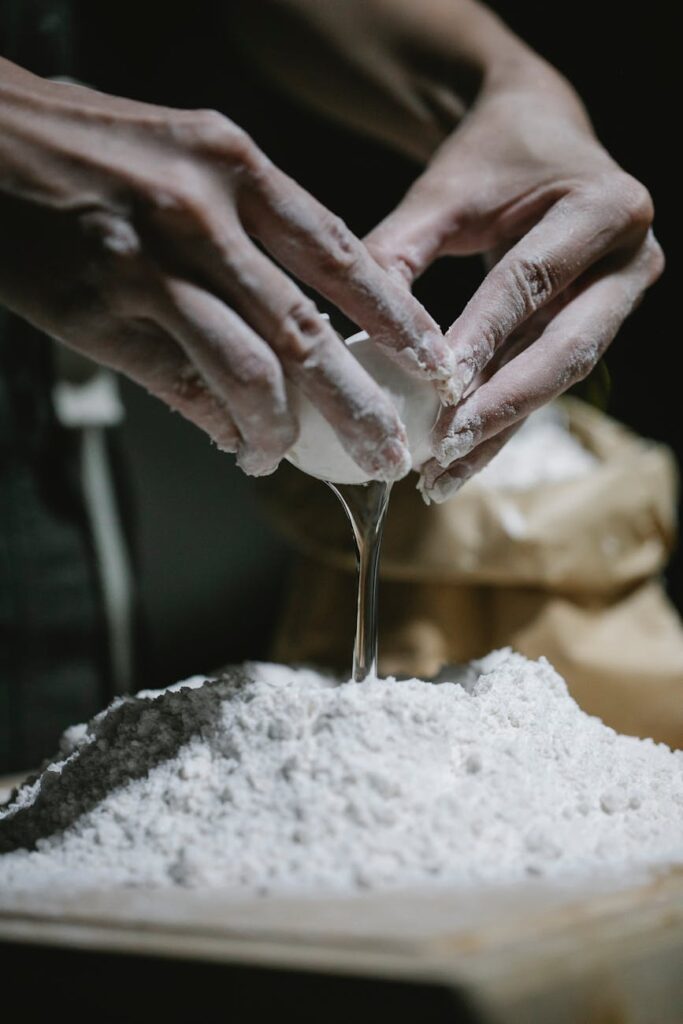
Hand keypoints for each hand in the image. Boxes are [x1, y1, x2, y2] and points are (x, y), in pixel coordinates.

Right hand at [0, 59, 450, 478]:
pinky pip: (184, 384)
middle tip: (390, 451)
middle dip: (360, 402)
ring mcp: (153, 261)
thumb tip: (292, 331)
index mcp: (234, 166)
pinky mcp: (104, 307)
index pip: (340, 253)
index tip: (433, 363)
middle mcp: (204, 212)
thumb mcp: (179, 159)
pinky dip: (219, 424)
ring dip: (283, 429)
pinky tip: (237, 442)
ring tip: (291, 457)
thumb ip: (242, 235)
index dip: (395, 318)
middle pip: (310, 328)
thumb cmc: (85, 150)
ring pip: (252, 370)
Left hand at [367, 64, 663, 499]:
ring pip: (559, 375)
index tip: (437, 393)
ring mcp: (621, 296)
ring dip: (500, 429)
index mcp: (605, 206)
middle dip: (501, 407)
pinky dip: (503, 416)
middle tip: (444, 453)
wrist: (541, 129)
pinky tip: (461, 454)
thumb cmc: (491, 156)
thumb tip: (346, 334)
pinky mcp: (597, 324)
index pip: (531, 283)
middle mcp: (629, 257)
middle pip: (564, 348)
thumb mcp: (443, 190)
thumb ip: (399, 252)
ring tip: (443, 476)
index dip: (484, 340)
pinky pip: (546, 376)